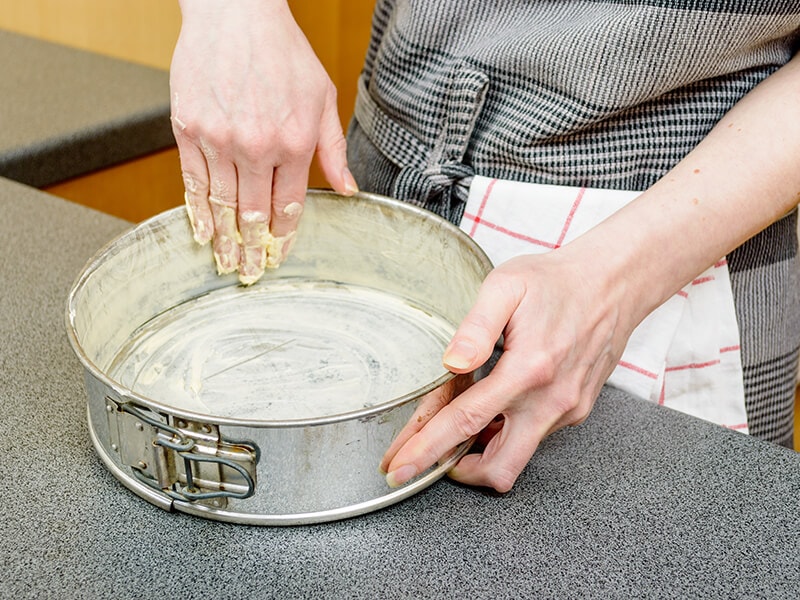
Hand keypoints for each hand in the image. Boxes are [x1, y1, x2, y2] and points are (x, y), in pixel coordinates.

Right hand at [170, 0, 357, 283]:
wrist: (234, 13)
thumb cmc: (283, 51)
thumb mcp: (323, 97)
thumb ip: (333, 148)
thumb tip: (347, 190)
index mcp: (293, 142)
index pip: (289, 205)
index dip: (284, 237)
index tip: (280, 257)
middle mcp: (256, 146)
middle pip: (254, 213)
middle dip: (254, 249)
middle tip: (251, 275)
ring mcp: (218, 139)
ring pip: (223, 204)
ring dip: (226, 240)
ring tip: (227, 264)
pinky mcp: (188, 129)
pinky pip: (192, 181)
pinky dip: (197, 211)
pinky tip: (203, 233)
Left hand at [381, 250, 635, 492]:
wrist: (613, 284)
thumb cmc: (554, 281)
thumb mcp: (507, 286)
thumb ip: (475, 327)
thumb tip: (450, 364)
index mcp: (528, 369)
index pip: (466, 421)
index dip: (427, 450)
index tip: (399, 469)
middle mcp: (551, 400)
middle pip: (498, 467)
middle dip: (456, 472)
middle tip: (424, 458)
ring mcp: (567, 409)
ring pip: (517, 456)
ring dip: (482, 451)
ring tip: (457, 426)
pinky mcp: (576, 411)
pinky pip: (534, 436)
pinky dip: (507, 432)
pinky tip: (494, 406)